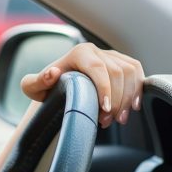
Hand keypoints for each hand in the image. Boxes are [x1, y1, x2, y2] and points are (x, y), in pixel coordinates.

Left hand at [20, 42, 144, 128]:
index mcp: (79, 53)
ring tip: (119, 119)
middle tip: (107, 121)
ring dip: (129, 98)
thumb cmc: (45, 88)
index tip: (105, 109)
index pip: (98, 68)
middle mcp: (96, 51)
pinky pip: (137, 71)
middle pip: (117, 72)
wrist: (57, 86)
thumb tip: (52, 73)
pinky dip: (138, 89)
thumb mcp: (32, 87)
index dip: (105, 89)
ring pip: (130, 72)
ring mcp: (111, 55)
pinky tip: (134, 107)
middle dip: (117, 99)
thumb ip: (35, 82)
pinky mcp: (122, 62)